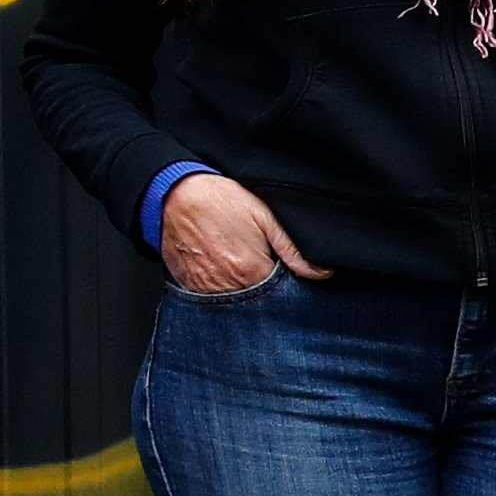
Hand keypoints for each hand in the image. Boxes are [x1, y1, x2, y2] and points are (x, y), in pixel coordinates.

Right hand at [160, 173, 322, 297]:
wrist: (175, 193)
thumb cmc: (221, 200)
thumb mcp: (265, 216)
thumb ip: (293, 249)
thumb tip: (320, 272)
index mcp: (251, 271)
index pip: (279, 295)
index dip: (283, 285)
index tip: (279, 271)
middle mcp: (227, 285)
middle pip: (255, 302)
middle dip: (261, 290)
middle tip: (255, 263)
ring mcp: (204, 288)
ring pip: (231, 302)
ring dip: (239, 291)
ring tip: (236, 264)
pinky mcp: (187, 285)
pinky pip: (207, 298)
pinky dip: (217, 289)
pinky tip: (219, 268)